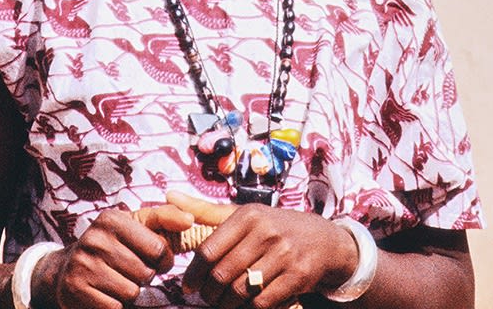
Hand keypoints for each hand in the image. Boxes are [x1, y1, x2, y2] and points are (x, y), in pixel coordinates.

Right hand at [32, 203, 194, 308]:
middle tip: (131, 271)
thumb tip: (190, 220)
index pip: (159, 248)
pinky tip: (105, 293)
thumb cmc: (113, 245)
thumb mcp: (135, 225)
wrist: (67, 269)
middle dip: (144, 276)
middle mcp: (94, 239)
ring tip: (117, 280)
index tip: (155, 260)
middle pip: (145, 273)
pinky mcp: (74, 291)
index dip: (163, 260)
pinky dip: (115, 305)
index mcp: (112, 219)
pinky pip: (114, 307)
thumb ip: (165, 218)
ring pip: (131, 292)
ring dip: (130, 292)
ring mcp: (82, 265)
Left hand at [166, 192, 358, 308]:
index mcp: (248, 215)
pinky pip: (262, 303)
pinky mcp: (298, 276)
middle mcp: (266, 231)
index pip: (209, 250)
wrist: (323, 240)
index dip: (194, 274)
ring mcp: (284, 254)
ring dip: (227, 305)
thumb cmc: (273, 227)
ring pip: (241, 292)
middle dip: (210, 293)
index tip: (189, 286)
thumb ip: (204, 210)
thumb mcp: (242, 214)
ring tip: (224, 303)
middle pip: (223, 274)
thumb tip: (168, 196)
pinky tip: (247, 305)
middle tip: (208, 297)